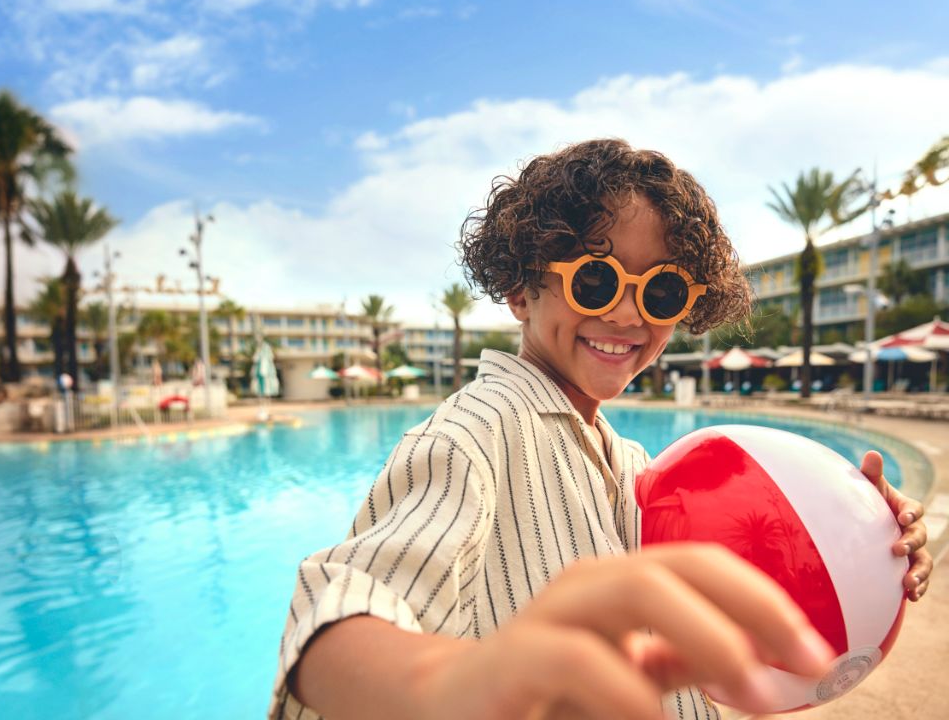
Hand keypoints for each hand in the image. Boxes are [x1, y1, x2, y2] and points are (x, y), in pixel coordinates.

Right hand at [414, 545, 834, 719]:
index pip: (700, 565)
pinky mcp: (512, 656)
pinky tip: (651, 716)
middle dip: (750, 606)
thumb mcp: (628, 676)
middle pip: (675, 565)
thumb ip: (679, 659)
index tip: (818, 655)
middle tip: (802, 666)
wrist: (451, 705)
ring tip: (752, 690)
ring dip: (706, 635)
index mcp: (617, 587)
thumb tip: (757, 659)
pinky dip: (624, 686)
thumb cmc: (548, 692)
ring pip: (634, 588)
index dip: (764, 599)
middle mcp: (586, 587)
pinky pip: (574, 655)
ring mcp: (547, 615)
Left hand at [860, 450, 931, 600]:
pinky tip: (911, 597)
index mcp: (905, 509)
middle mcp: (913, 530)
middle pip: (920, 537)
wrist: (866, 527)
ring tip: (908, 584)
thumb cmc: (869, 503)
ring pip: (923, 562)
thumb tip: (872, 453)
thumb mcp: (869, 488)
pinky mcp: (907, 568)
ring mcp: (912, 551)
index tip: (903, 517)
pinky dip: (918, 588)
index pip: (914, 508)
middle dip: (911, 543)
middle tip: (897, 549)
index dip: (911, 512)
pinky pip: (918, 580)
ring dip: (919, 572)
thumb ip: (870, 474)